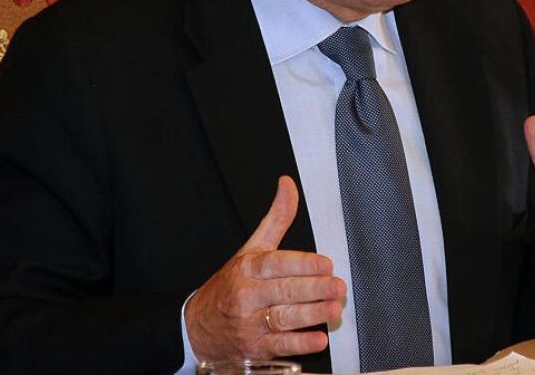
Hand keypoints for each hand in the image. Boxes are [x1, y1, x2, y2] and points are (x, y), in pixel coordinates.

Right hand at [185, 176, 345, 359]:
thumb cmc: (231, 284)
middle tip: (337, 287)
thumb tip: (287, 185)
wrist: (197, 326)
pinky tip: (318, 339)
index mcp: (248, 268)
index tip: (325, 264)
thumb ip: (276, 219)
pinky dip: (300, 344)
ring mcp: (251, 323)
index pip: (276, 264)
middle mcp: (248, 295)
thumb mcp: (251, 249)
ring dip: (312, 315)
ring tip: (334, 309)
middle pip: (283, 291)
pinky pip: (280, 346)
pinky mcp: (256, 348)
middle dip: (314, 289)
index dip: (302, 264)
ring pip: (284, 318)